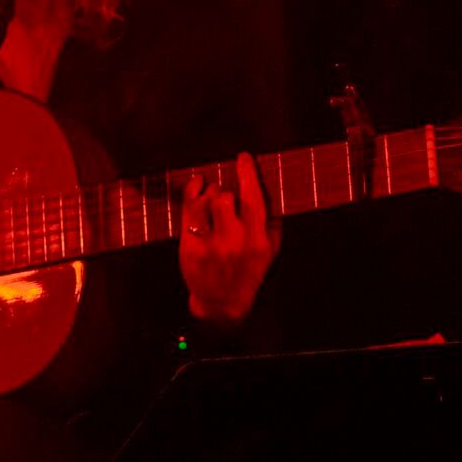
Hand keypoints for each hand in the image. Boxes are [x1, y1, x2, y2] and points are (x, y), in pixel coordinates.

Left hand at [179, 153, 280, 327]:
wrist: (221, 304)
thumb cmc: (247, 272)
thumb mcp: (269, 252)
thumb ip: (271, 223)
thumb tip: (267, 188)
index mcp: (258, 243)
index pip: (254, 201)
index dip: (248, 175)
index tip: (244, 158)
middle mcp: (234, 243)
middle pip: (225, 198)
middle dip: (225, 192)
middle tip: (226, 197)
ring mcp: (210, 246)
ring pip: (206, 202)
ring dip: (209, 193)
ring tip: (212, 198)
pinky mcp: (190, 247)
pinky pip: (189, 210)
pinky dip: (192, 193)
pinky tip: (196, 187)